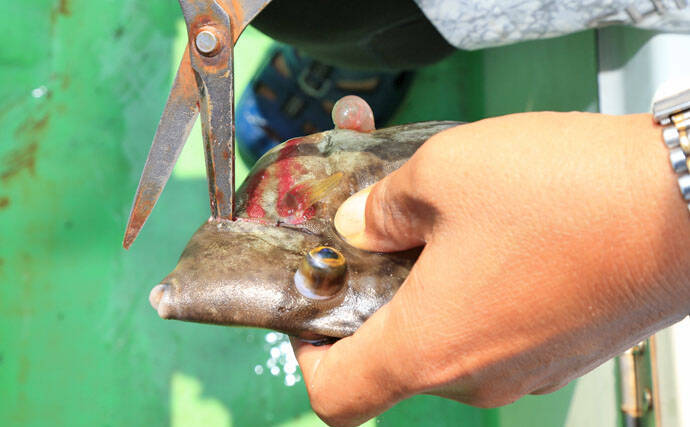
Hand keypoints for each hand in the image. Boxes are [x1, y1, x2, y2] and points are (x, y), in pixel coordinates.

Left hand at [291, 111, 689, 426]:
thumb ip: (384, 208)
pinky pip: (499, 331)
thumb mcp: (443, 173)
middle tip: (378, 235)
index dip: (309, 356)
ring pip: (450, 340)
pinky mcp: (567, 350)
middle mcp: (477, 378)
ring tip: (442, 223)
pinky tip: (497, 236)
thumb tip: (360, 225)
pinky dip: (479, 292)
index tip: (315, 308)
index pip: (336, 395)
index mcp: (429, 348)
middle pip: (393, 359)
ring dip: (431, 288)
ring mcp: (529, 370)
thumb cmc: (565, 193)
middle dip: (376, 297)